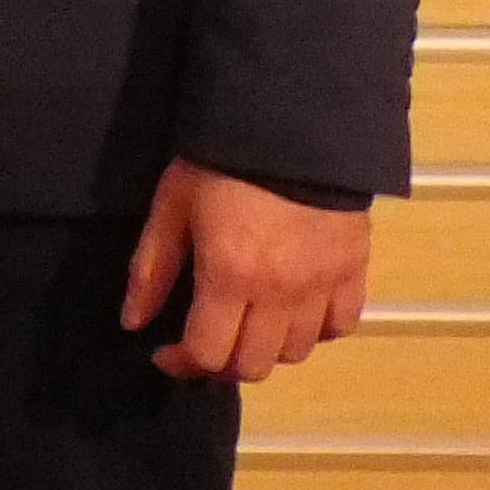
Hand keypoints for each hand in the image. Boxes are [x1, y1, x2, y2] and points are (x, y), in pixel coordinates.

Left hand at [121, 159, 372, 383]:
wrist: (292, 124)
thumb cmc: (221, 162)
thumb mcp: (172, 206)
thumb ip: (152, 268)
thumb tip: (134, 323)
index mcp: (230, 277)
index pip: (208, 353)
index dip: (181, 363)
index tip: (165, 352)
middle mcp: (280, 294)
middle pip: (253, 365)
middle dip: (221, 363)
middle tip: (206, 340)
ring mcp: (322, 285)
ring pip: (297, 353)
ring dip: (267, 349)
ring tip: (248, 324)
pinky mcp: (354, 270)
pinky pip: (340, 326)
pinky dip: (316, 331)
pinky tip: (295, 312)